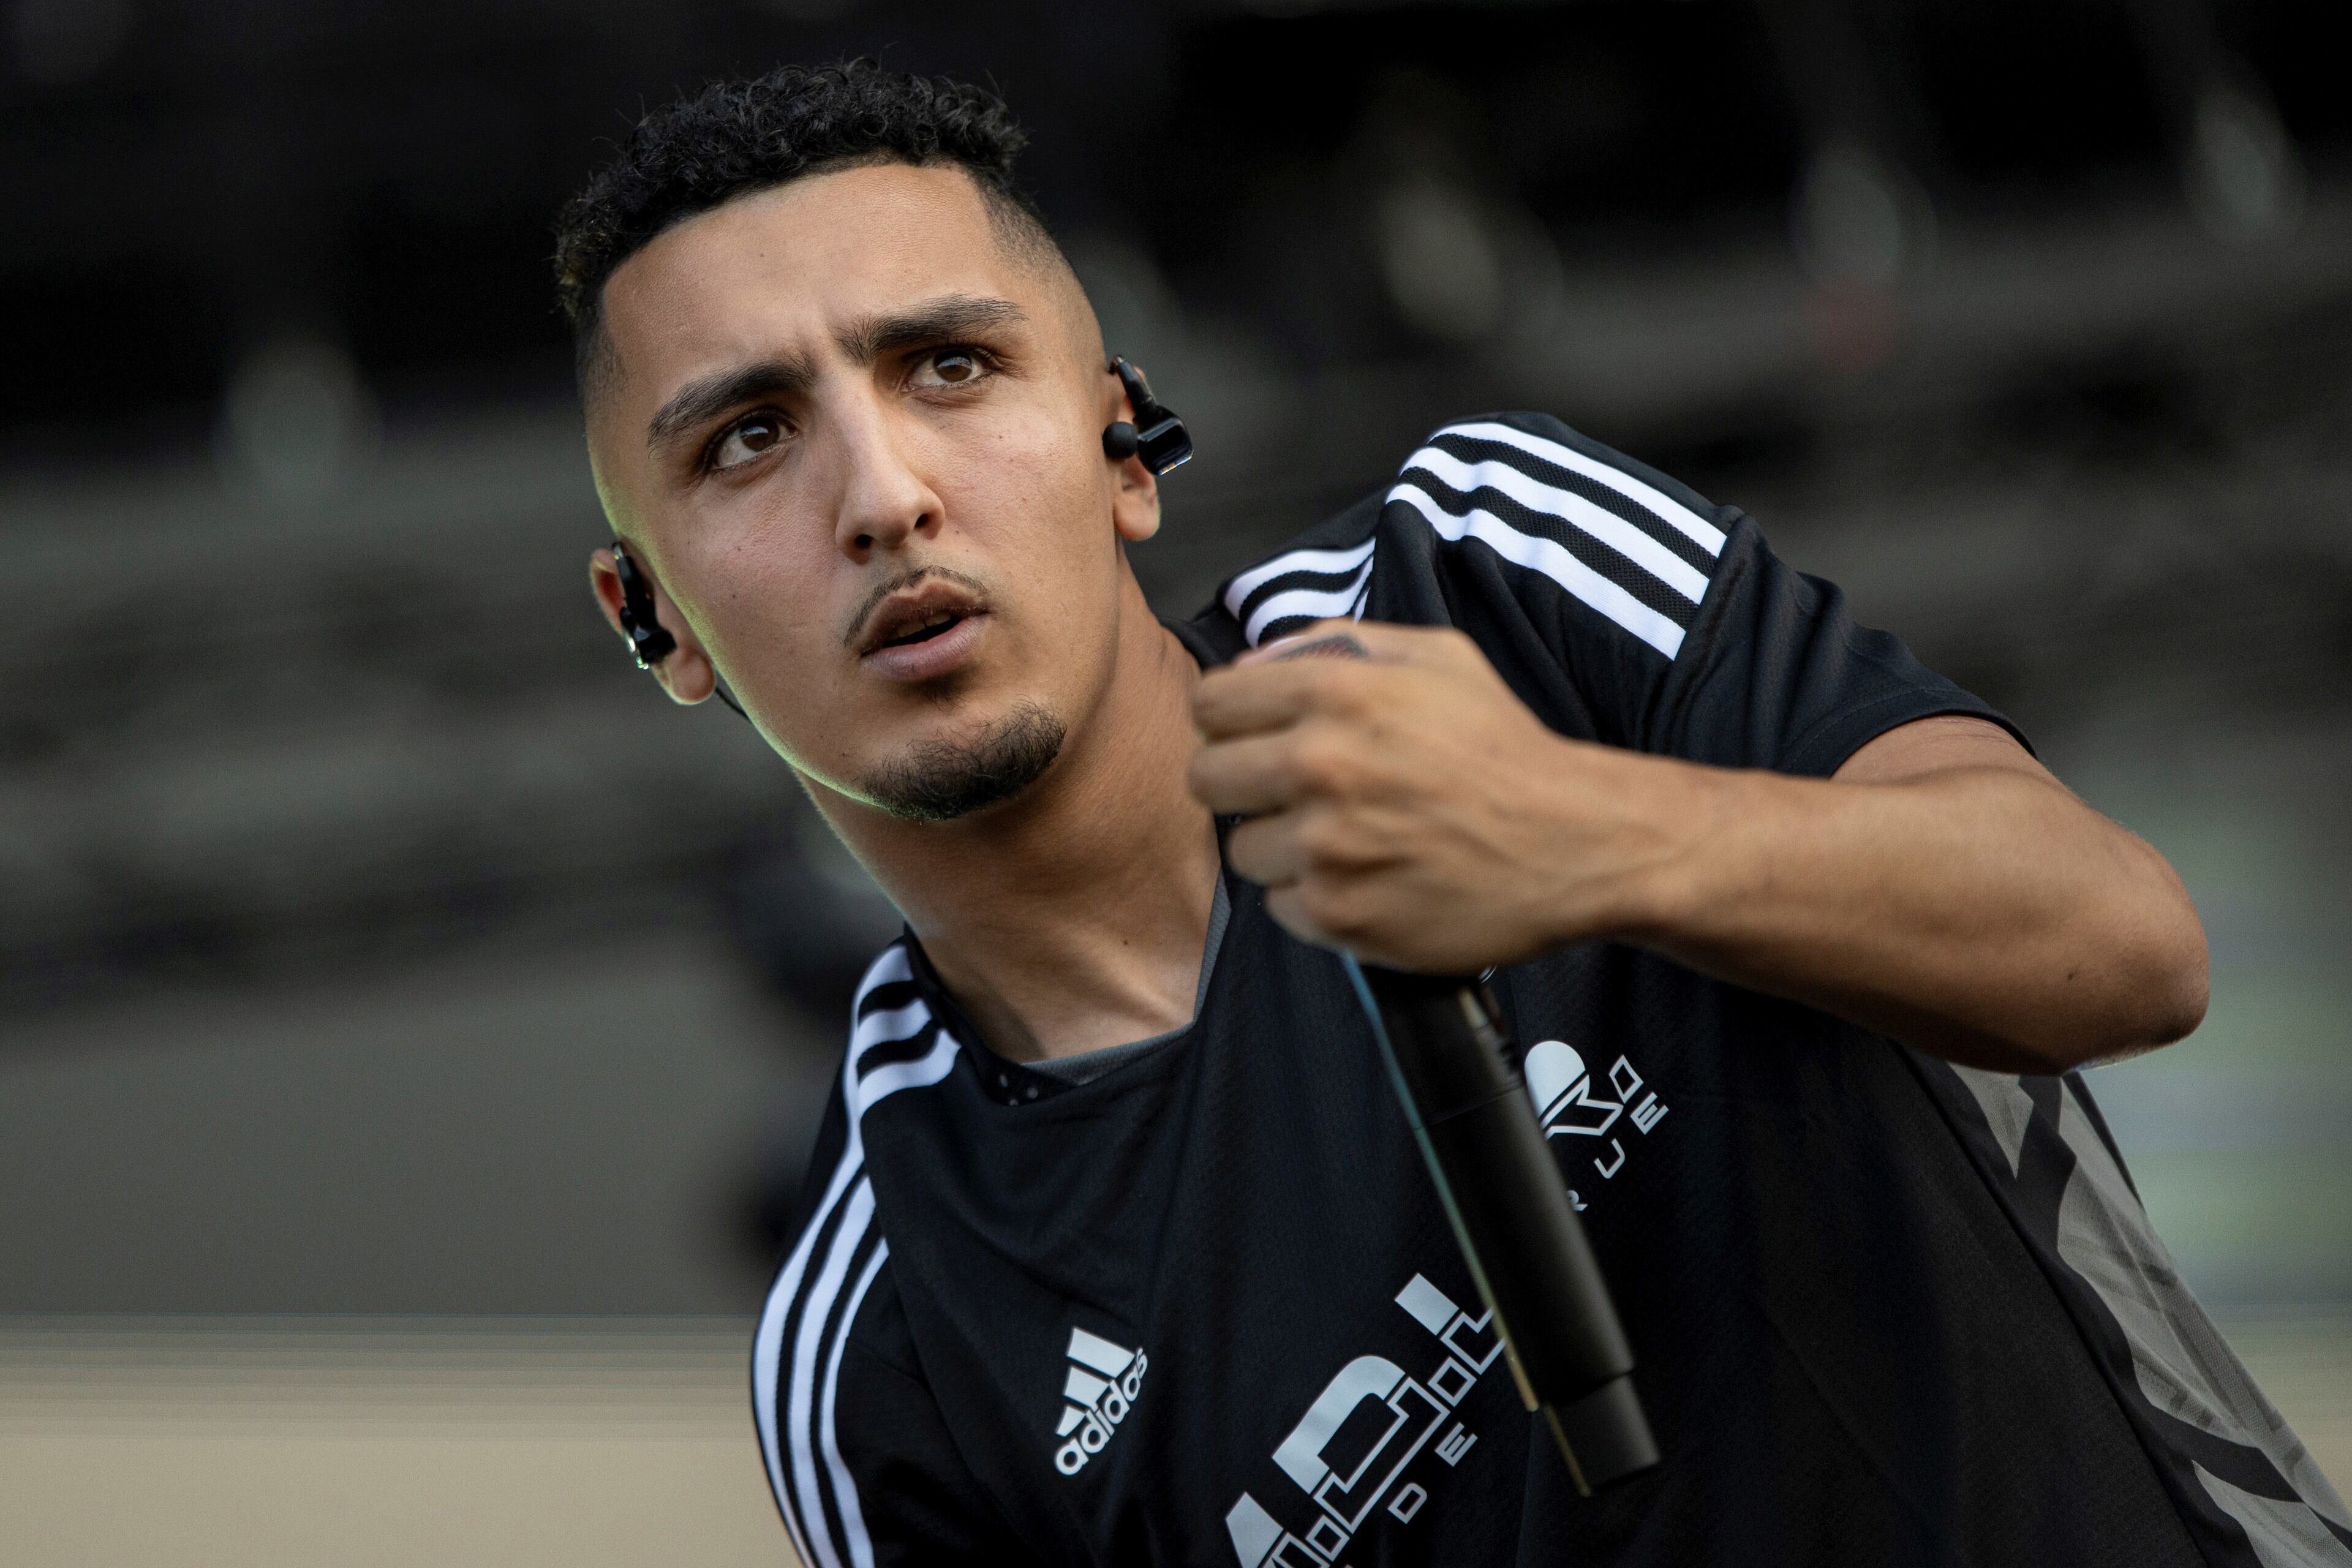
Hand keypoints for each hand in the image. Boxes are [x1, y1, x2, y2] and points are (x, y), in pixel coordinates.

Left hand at [1187, 620, 1698, 971]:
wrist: (1575, 842)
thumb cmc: (1502, 748)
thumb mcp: (1436, 658)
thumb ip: (1336, 645)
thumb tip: (1252, 664)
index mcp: (1336, 692)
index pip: (1211, 703)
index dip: (1229, 721)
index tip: (1254, 737)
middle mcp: (1320, 765)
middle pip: (1206, 777)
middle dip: (1241, 784)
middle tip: (1292, 794)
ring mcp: (1326, 847)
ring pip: (1243, 851)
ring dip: (1282, 849)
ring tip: (1347, 841)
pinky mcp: (1339, 915)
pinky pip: (1281, 908)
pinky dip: (1315, 900)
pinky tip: (1369, 880)